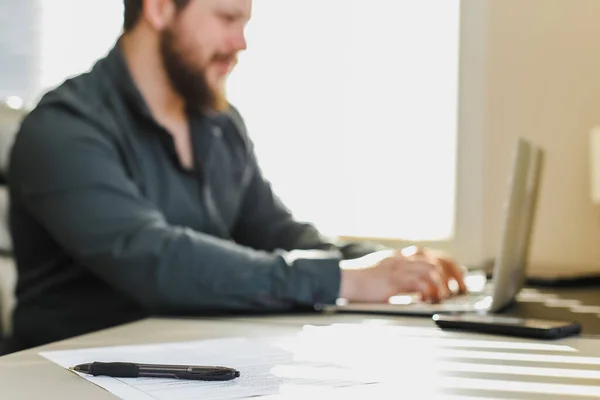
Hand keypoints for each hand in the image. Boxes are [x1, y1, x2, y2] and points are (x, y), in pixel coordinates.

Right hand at [338, 246, 466, 302]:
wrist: (343, 279)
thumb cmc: (359, 280)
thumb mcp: (382, 273)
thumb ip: (399, 276)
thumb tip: (416, 287)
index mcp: (399, 257)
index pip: (430, 254)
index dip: (448, 264)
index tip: (459, 275)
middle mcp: (401, 259)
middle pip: (436, 259)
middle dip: (453, 273)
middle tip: (462, 288)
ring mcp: (398, 268)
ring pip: (431, 269)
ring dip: (443, 284)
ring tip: (447, 296)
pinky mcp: (393, 279)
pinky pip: (419, 282)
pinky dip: (429, 291)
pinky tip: (430, 299)